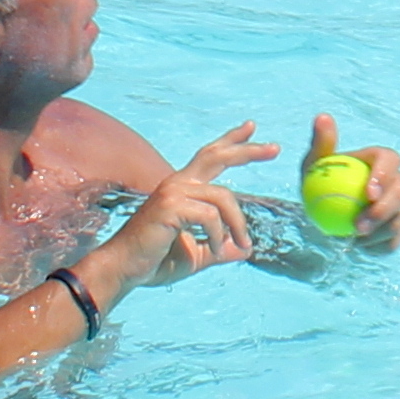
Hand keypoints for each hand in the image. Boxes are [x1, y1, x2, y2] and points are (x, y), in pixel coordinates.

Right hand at [103, 125, 268, 290]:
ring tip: (242, 244)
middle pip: (216, 156)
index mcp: (183, 189)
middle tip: (274, 148)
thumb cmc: (155, 262)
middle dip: (247, 150)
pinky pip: (210, 216)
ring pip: (223, 198)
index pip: (210, 156)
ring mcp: (173, 192)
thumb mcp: (197, 254)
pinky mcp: (171, 206)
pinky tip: (217, 249)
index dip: (231, 141)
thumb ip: (220, 248)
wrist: (125, 270)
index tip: (251, 127)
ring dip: (238, 224)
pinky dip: (220, 235)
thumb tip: (244, 250)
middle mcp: (178, 183)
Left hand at [306, 111, 399, 250]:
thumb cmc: (322, 183)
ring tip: (353, 237)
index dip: (384, 176)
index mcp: (382, 161)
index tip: (367, 192)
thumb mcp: (315, 165)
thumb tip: (322, 118)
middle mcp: (397, 182)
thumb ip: (321, 143)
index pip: (390, 161)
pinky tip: (358, 245)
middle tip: (359, 224)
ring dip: (377, 230)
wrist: (327, 213)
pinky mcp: (397, 232)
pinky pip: (392, 241)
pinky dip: (375, 246)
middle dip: (383, 210)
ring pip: (399, 219)